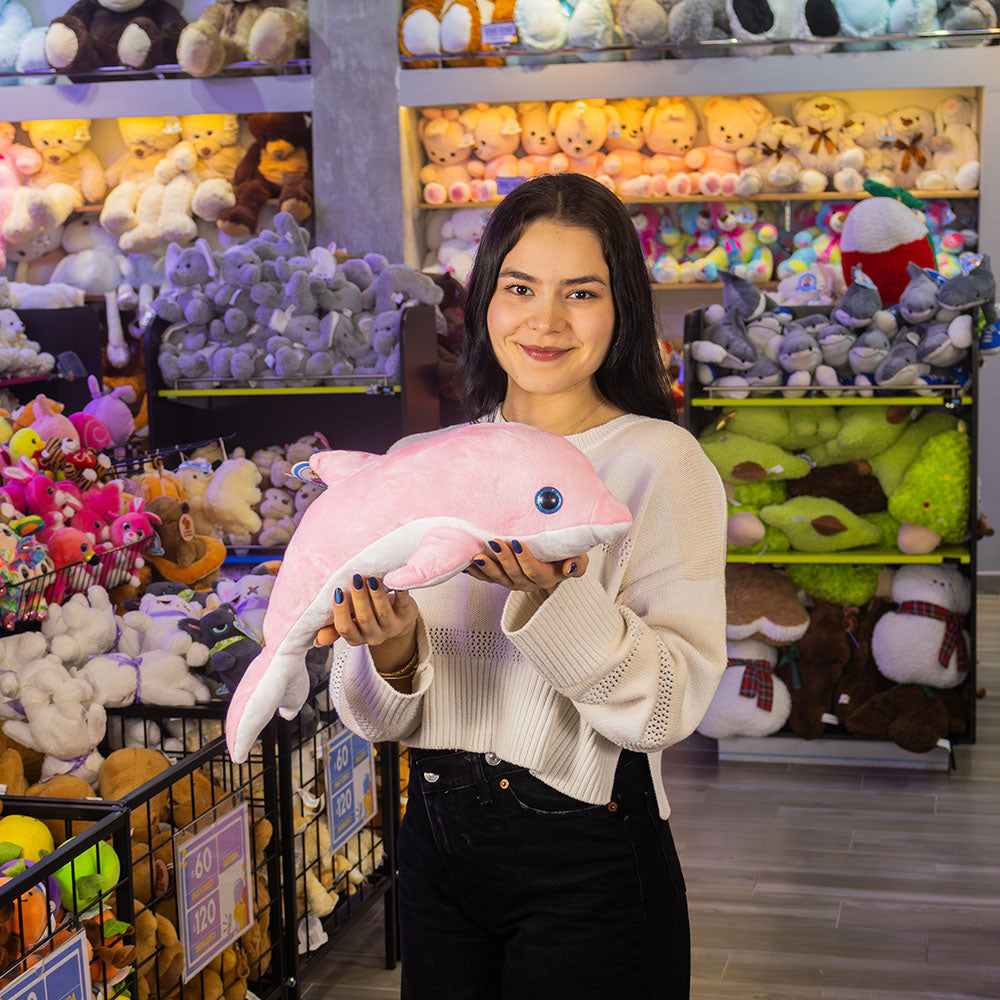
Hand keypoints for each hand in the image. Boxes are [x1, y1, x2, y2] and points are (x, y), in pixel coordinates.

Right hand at [314, 574, 417, 652]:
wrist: (398, 618)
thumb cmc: (369, 615)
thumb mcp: (352, 623)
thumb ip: (334, 628)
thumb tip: (318, 640)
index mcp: (357, 638)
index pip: (345, 629)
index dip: (340, 611)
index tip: (338, 591)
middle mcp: (375, 636)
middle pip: (365, 619)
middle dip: (359, 598)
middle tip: (355, 578)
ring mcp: (393, 627)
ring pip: (383, 612)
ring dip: (376, 594)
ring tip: (370, 578)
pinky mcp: (408, 615)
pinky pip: (404, 602)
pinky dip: (400, 591)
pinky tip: (393, 579)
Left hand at [464, 539, 586, 595]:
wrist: (555, 560)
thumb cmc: (566, 554)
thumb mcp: (579, 556)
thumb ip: (578, 562)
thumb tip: (569, 568)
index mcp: (547, 577)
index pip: (535, 571)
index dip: (525, 559)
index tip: (517, 543)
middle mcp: (529, 583)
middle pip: (514, 575)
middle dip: (503, 559)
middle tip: (495, 542)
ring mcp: (513, 582)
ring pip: (498, 579)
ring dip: (487, 568)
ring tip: (477, 557)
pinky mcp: (501, 578)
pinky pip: (487, 578)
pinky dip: (476, 572)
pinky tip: (466, 564)